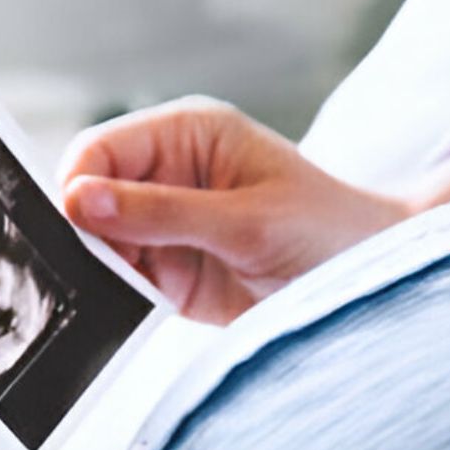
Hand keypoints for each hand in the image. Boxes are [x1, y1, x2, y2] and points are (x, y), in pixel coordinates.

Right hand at [60, 97, 411, 323]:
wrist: (374, 287)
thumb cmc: (330, 231)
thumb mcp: (248, 221)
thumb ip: (163, 212)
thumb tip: (79, 199)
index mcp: (188, 135)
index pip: (101, 149)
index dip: (78, 185)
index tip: (74, 227)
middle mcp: (170, 175)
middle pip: (90, 197)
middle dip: (83, 233)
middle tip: (91, 270)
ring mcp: (169, 227)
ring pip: (100, 245)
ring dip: (100, 271)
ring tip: (125, 293)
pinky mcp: (175, 275)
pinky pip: (124, 285)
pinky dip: (119, 300)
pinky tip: (129, 314)